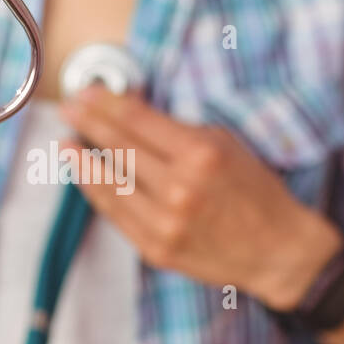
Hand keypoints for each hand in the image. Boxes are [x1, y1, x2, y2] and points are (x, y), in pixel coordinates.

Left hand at [58, 87, 342, 309]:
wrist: (277, 251)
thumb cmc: (255, 192)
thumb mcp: (225, 144)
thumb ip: (177, 129)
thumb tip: (131, 111)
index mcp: (199, 155)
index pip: (138, 121)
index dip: (106, 104)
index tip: (87, 93)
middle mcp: (179, 189)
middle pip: (118, 149)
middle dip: (88, 124)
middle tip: (68, 110)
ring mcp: (165, 222)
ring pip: (109, 184)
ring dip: (82, 161)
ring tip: (66, 143)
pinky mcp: (156, 249)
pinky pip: (115, 215)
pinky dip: (96, 193)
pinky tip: (85, 177)